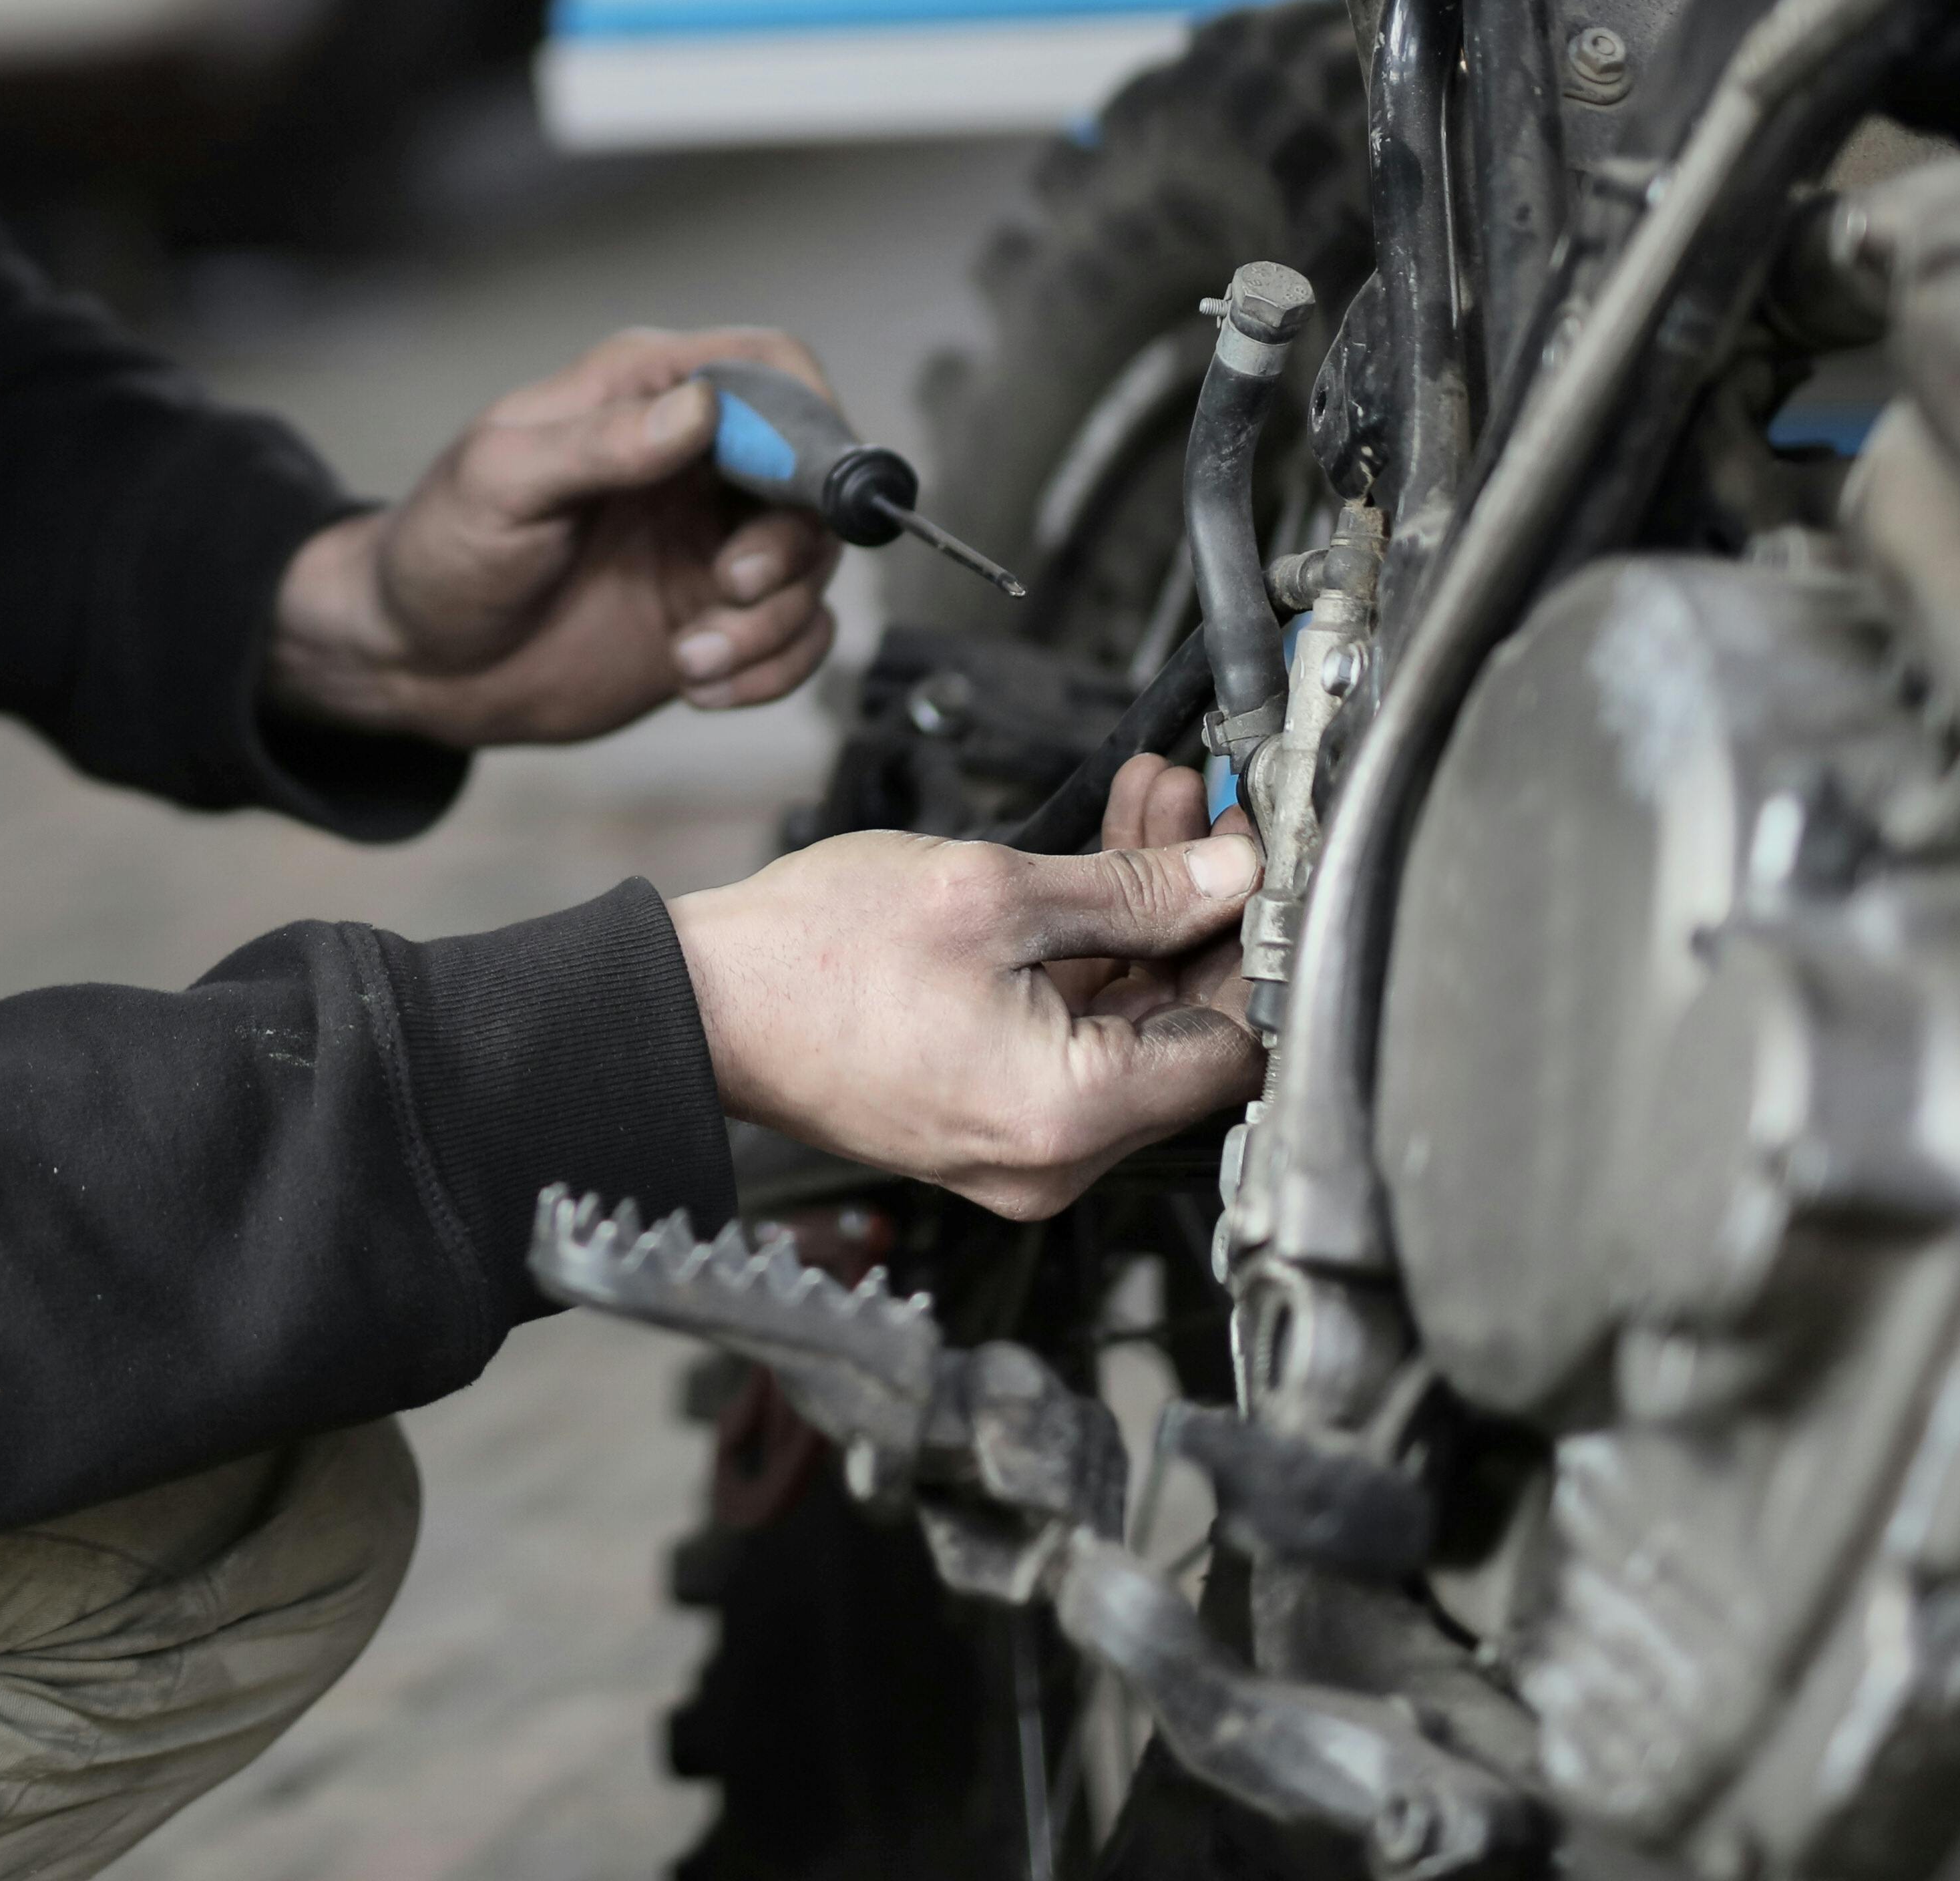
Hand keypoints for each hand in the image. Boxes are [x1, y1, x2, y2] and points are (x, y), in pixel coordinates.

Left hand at [266, 327, 842, 751]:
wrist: (414, 661)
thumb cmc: (441, 551)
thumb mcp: (502, 483)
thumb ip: (601, 444)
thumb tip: (698, 409)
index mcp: (642, 395)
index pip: (771, 369)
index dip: (809, 417)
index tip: (801, 486)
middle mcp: (693, 460)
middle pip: (812, 474)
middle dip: (791, 540)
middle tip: (730, 585)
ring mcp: (709, 540)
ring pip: (812, 564)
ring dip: (772, 620)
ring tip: (692, 659)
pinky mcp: (714, 615)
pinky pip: (796, 635)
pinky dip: (772, 668)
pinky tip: (700, 685)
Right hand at [668, 780, 1262, 1217]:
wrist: (701, 1004)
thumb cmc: (812, 958)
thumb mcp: (990, 893)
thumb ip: (1131, 887)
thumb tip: (1227, 875)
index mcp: (1069, 1113)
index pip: (1233, 1048)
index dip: (1253, 945)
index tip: (1258, 862)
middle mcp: (1056, 1156)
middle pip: (1184, 1033)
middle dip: (1199, 911)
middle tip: (1201, 812)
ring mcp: (1021, 1143)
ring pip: (1129, 1023)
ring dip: (1147, 916)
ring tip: (1150, 805)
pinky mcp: (990, 1116)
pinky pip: (1072, 1034)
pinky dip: (1090, 954)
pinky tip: (1096, 864)